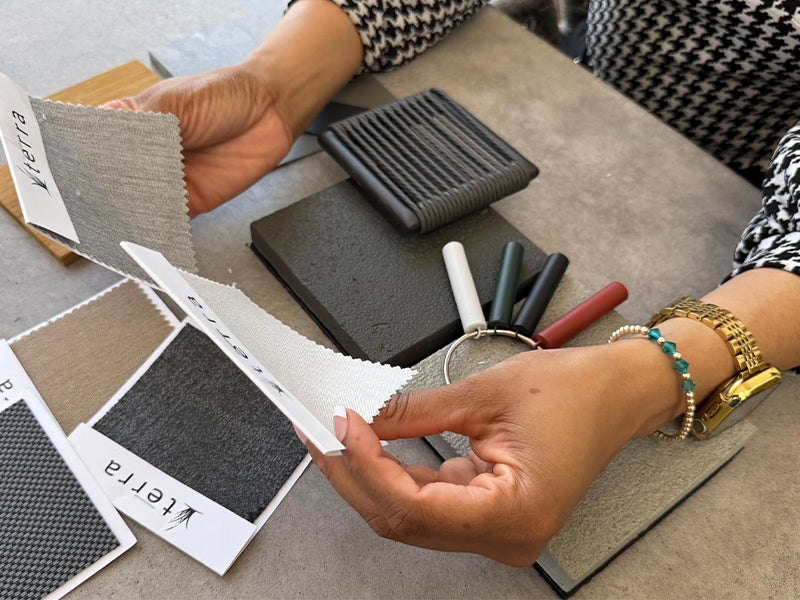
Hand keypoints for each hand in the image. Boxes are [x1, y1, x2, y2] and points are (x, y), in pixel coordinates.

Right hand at [103, 65, 293, 215]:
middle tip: (95, 204)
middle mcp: (143, 154)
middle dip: (106, 193)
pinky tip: (147, 231)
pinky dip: (158, 228)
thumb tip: (108, 150)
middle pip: (114, 180)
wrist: (270, 110)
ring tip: (117, 221)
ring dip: (129, 214)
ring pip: (138, 203)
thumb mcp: (175, 103)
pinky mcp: (191, 201)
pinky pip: (169, 220)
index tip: (78, 176)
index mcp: (129, 122)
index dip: (86, 161)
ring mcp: (166, 180)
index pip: (96, 145)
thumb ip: (142, 127)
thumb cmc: (223, 95)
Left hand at [302, 344, 672, 565]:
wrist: (615, 393)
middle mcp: (505, 536)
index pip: (414, 508)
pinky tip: (368, 443)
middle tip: (320, 427)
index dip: (367, 466)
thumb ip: (415, 412)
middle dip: (354, 471)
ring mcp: (494, 528)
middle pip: (402, 518)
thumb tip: (363, 415)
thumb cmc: (576, 393)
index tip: (339, 425)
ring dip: (367, 471)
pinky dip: (393, 471)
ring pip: (408, 513)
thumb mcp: (484, 394)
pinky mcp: (485, 511)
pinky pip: (425, 500)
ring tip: (336, 430)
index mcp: (516, 515)